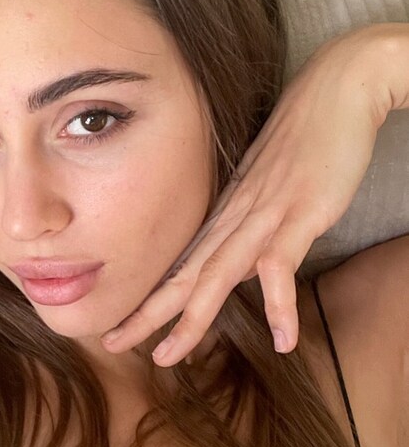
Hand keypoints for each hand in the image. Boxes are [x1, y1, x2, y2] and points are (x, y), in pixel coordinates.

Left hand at [99, 25, 391, 365]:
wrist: (336, 91)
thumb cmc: (305, 140)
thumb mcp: (268, 190)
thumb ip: (252, 226)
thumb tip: (242, 259)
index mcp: (225, 216)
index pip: (179, 266)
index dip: (147, 298)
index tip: (120, 326)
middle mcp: (235, 219)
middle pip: (183, 276)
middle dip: (146, 314)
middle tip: (111, 344)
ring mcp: (263, 216)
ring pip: (217, 276)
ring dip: (192, 318)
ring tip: (170, 355)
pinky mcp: (299, 214)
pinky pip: (282, 265)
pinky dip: (280, 305)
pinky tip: (284, 341)